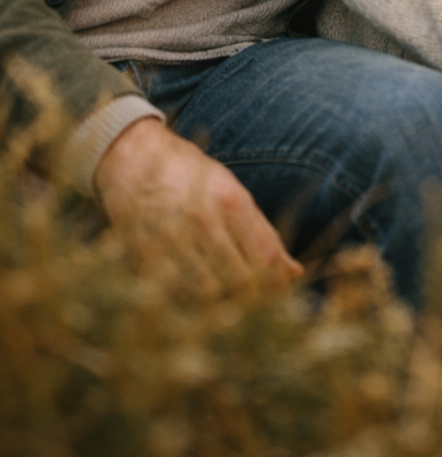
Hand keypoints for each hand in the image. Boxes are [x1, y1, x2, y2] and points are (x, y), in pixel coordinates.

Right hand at [94, 118, 302, 296]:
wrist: (131, 154)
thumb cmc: (189, 172)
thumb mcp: (232, 190)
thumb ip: (263, 232)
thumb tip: (295, 272)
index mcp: (230, 200)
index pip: (265, 257)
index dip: (277, 283)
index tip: (279, 292)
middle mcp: (202, 219)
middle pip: (240, 280)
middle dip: (253, 297)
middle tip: (254, 301)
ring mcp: (171, 237)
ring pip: (208, 292)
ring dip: (221, 302)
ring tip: (225, 299)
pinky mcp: (143, 252)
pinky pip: (173, 290)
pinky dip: (189, 298)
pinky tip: (195, 291)